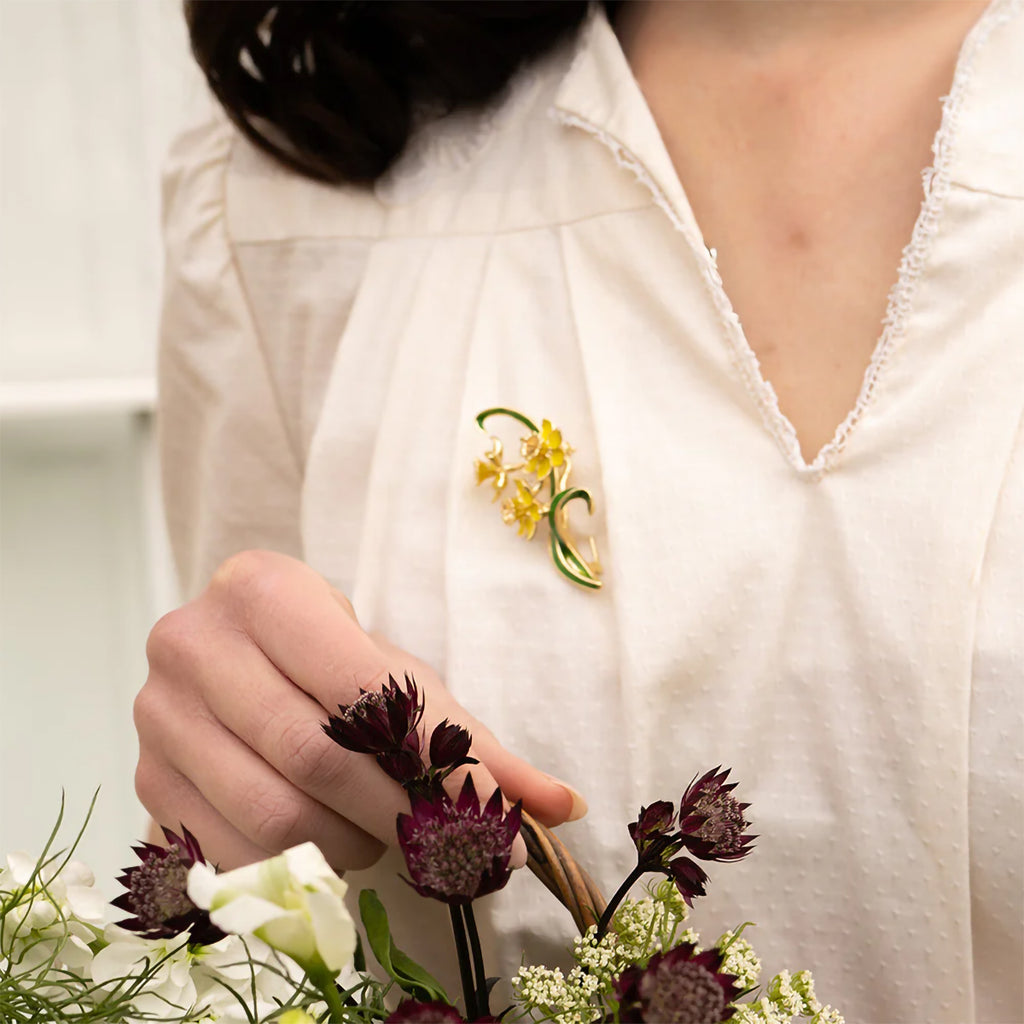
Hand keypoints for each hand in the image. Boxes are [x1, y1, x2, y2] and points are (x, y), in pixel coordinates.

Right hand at [134, 550, 584, 870]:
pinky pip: (234, 853)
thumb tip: (566, 807)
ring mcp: (156, 714)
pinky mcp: (146, 779)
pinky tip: (329, 844)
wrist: (243, 666)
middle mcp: (192, 640)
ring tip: (382, 833)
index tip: (479, 809)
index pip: (355, 682)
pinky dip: (300, 868)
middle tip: (444, 843)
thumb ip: (477, 742)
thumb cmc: (333, 664)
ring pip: (272, 813)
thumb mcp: (402, 681)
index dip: (423, 755)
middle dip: (395, 812)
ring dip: (349, 843)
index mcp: (261, 588)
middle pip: (312, 754)